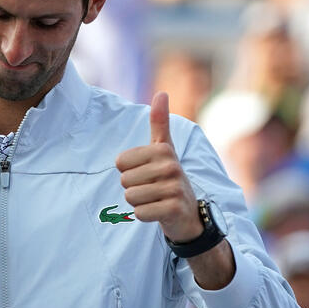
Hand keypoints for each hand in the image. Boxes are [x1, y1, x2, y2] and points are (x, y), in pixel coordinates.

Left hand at [115, 92, 201, 241]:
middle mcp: (171, 166)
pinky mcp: (173, 209)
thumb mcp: (165, 149)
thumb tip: (162, 93)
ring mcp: (174, 188)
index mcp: (163, 150)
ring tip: (155, 199)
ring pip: (130, 197)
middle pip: (124, 180)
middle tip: (152, 188)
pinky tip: (159, 211)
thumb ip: (160, 122)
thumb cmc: (169, 177)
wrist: (188, 213)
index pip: (120, 162)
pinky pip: (140, 212)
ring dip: (139, 202)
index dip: (128, 171)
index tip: (147, 173)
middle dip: (134, 188)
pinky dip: (145, 215)